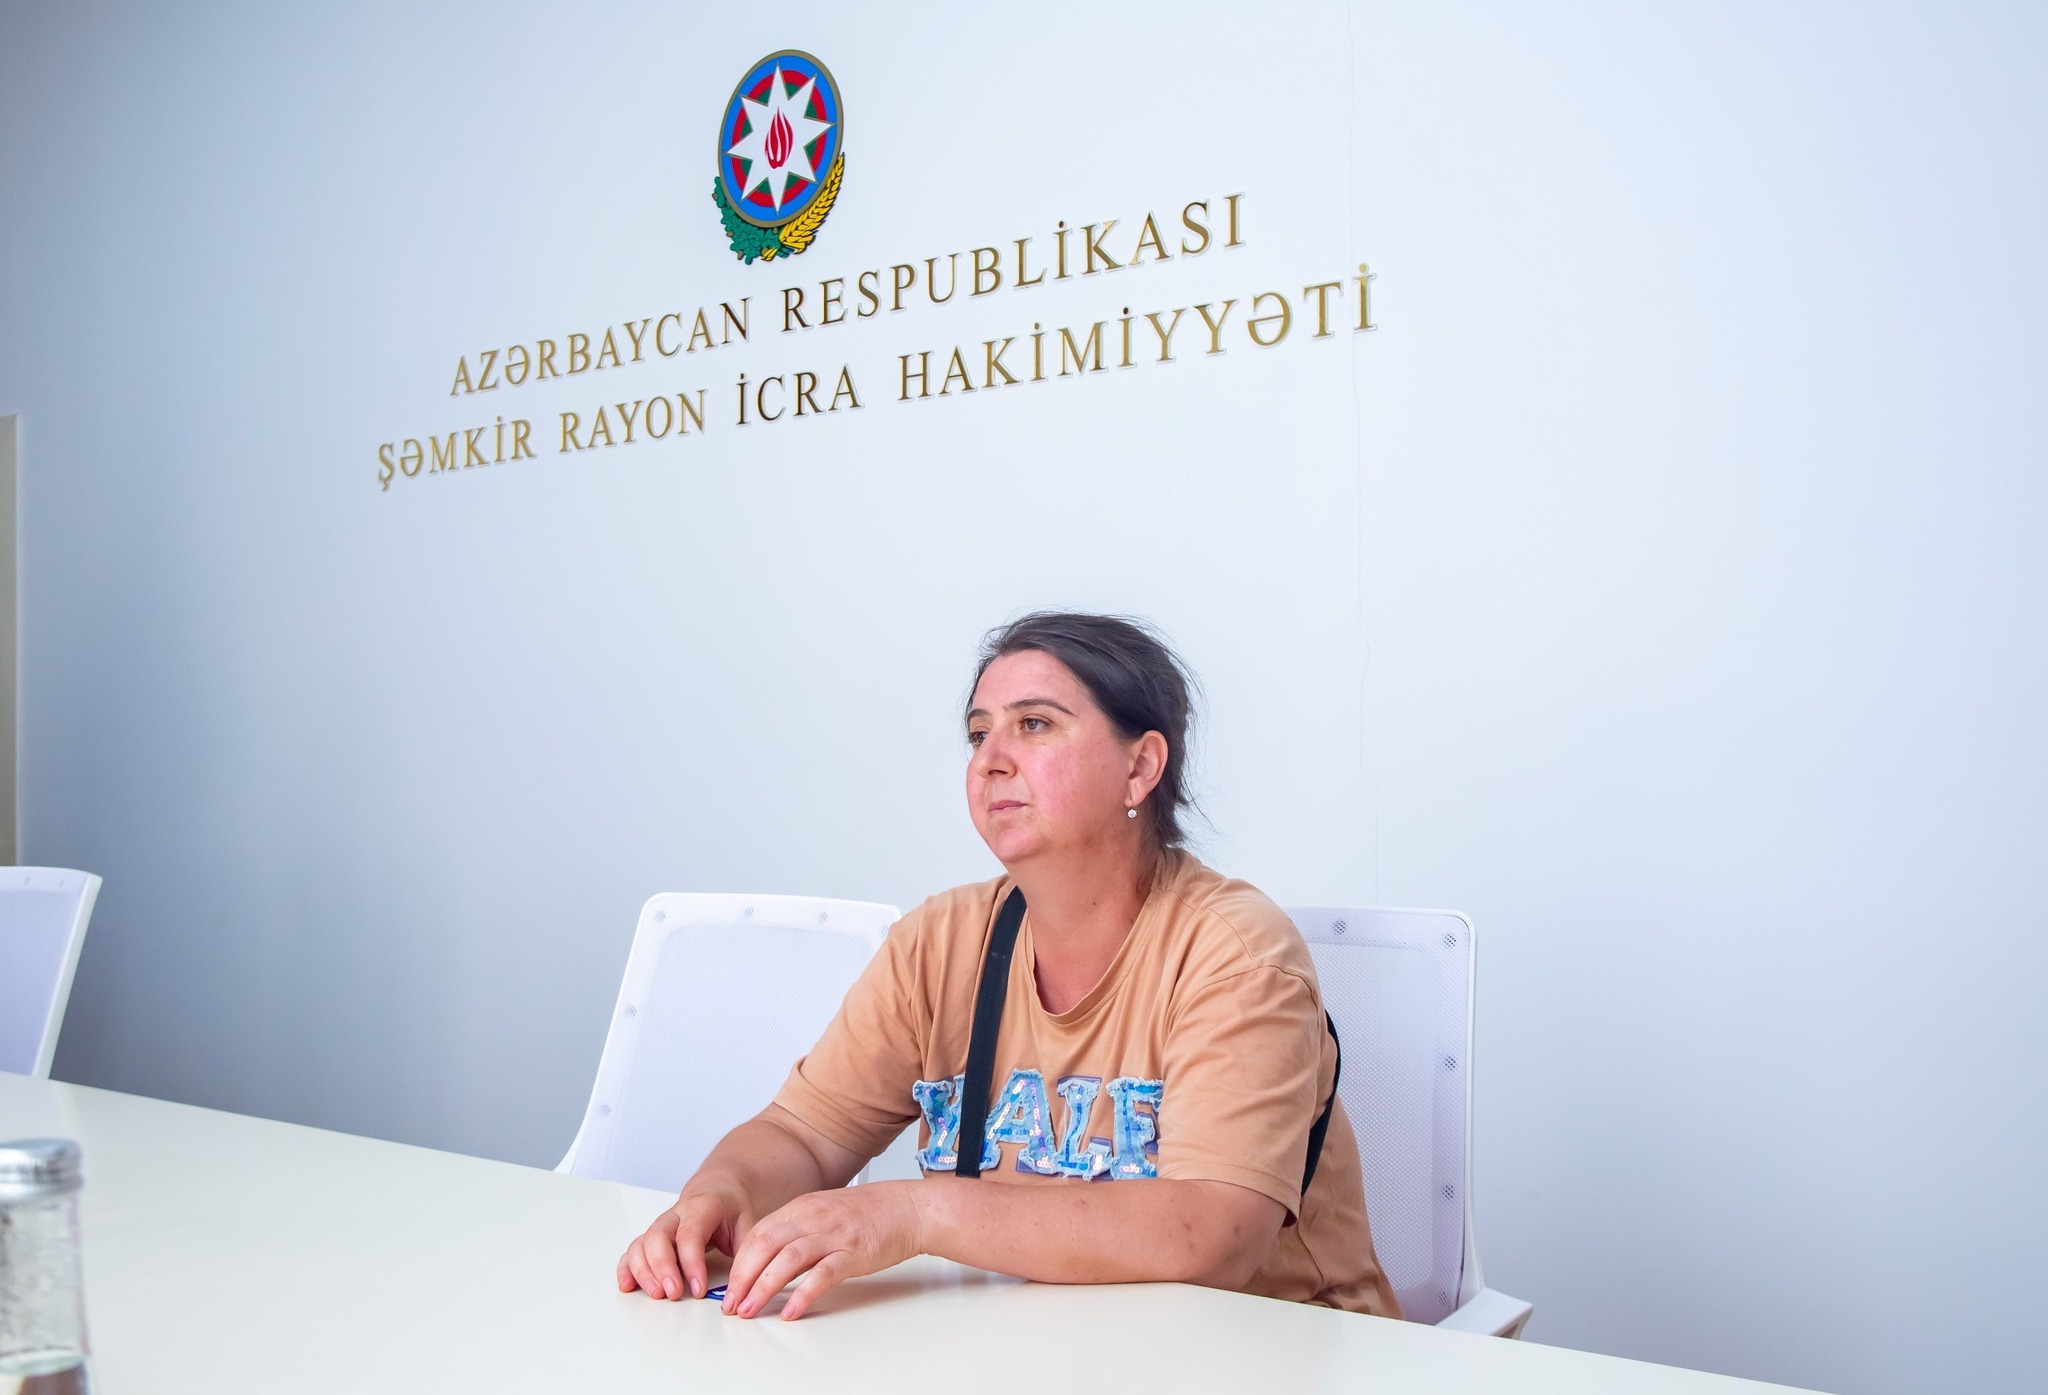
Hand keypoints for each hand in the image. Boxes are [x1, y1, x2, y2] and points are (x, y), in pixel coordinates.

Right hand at [618, 1188, 754, 1300]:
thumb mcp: (747, 1225)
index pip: (691, 1234)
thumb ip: (745, 1254)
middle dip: (662, 1267)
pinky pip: (633, 1250)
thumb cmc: (731, 1210)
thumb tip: (742, 1289)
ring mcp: (661, 1226)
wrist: (717, 1190)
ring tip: (656, 1294)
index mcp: (702, 1207)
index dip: (692, 1264)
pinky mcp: (651, 1238)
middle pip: (658, 1237)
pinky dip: (627, 1268)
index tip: (699, 1289)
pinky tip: (628, 1285)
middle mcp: (676, 1214)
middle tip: (673, 1293)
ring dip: (644, 1271)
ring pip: (641, 1244)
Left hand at [722, 1180, 925, 1319]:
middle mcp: (813, 1218)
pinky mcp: (853, 1253)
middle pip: (766, 1246)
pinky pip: (822, 1275)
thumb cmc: (869, 1213)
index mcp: (802, 1208)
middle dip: (743, 1278)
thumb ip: (797, 1230)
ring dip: (763, 1288)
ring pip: (787, 1260)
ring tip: (750, 1310)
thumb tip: (769, 1257)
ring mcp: (833, 1235)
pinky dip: (803, 1294)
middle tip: (732, 1304)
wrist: (907, 1208)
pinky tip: (791, 1311)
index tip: (730, 1287)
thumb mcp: (824, 1211)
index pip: (758, 1234)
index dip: (739, 1263)